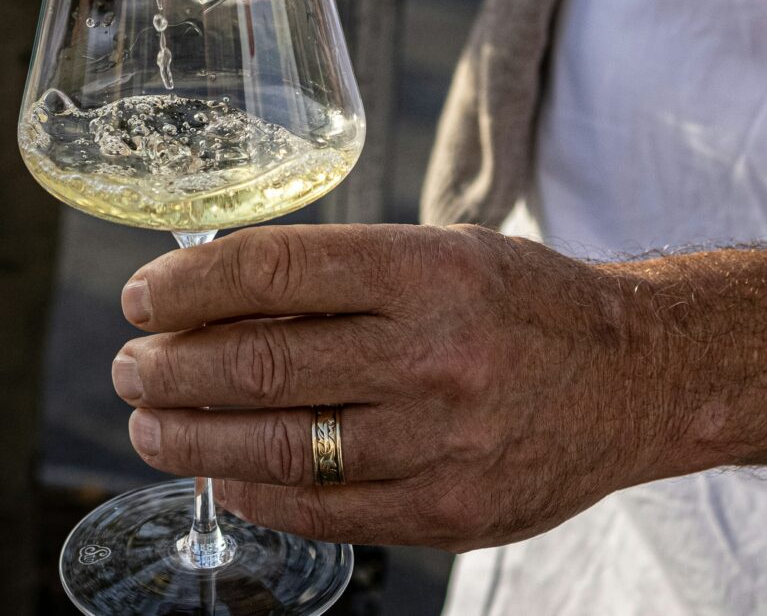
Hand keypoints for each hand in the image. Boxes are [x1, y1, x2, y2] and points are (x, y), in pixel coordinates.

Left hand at [111, 223, 681, 550]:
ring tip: (149, 425)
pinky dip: (256, 493)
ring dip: (192, 438)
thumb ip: (338, 278)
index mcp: (428, 270)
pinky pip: (323, 509)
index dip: (189, 285)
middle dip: (171, 369)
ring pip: (278, 445)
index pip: (275, 270)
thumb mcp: (438, 254)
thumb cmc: (519, 304)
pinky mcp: (449, 512)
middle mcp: (434, 354)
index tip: (142, 297)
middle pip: (262, 362)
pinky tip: (221, 477)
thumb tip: (211, 297)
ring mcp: (442, 442)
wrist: (636, 377)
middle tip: (130, 367)